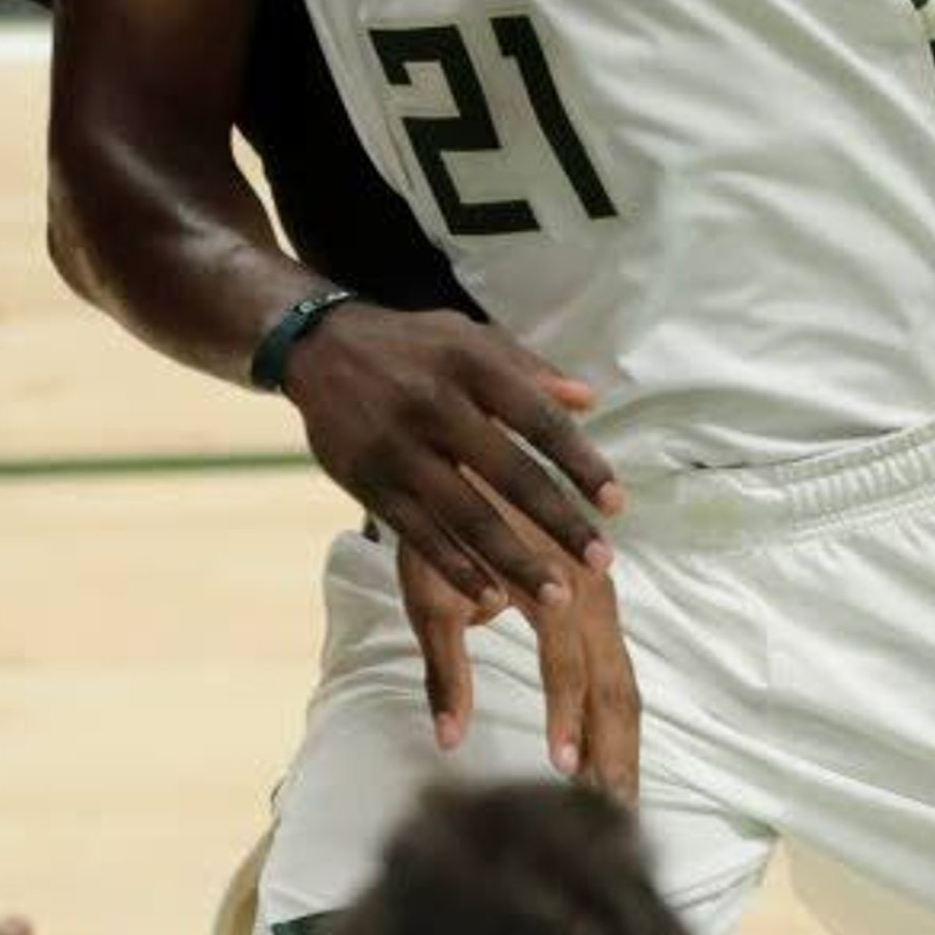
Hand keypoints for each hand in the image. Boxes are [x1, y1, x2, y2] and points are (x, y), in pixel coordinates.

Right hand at [280, 302, 621, 612]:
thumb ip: (528, 368)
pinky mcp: (367, 480)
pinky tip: (490, 598)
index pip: (538, 419)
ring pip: (465, 514)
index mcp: (470, 365)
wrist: (318, 344)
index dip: (580, 463)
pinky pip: (418, 533)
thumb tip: (587, 401)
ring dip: (514, 560)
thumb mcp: (470, 337)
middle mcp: (434, 405)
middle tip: (602, 562)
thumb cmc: (413, 345)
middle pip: (510, 474)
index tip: (616, 504)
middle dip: (560, 522)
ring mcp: (397, 447)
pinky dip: (456, 568)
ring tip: (557, 598)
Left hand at [395, 536, 640, 802]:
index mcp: (550, 585)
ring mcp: (601, 594)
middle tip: (618, 812)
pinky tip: (614, 750)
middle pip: (614, 683)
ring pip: (624, 678)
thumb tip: (449, 741)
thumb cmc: (438, 529)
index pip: (568, 666)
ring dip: (623, 739)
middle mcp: (589, 590)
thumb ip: (444, 669)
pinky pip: (617, 663)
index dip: (567, 720)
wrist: (464, 463)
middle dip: (617, 750)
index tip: (564, 774)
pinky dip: (617, 712)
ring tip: (622, 796)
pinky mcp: (598, 598)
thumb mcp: (429, 594)